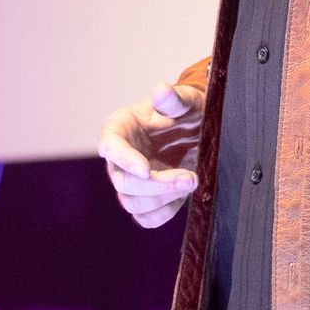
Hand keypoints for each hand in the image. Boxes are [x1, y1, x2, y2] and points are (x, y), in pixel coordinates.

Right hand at [100, 81, 202, 227]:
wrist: (199, 130)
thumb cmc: (187, 111)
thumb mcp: (187, 101)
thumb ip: (175, 99)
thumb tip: (161, 91)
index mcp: (121, 127)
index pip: (110, 145)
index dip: (125, 160)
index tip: (147, 169)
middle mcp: (119, 157)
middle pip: (123, 182)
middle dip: (157, 185)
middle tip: (191, 178)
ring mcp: (130, 180)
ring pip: (132, 203)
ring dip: (163, 199)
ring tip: (191, 182)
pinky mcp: (144, 199)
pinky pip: (145, 218)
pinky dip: (163, 213)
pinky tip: (183, 197)